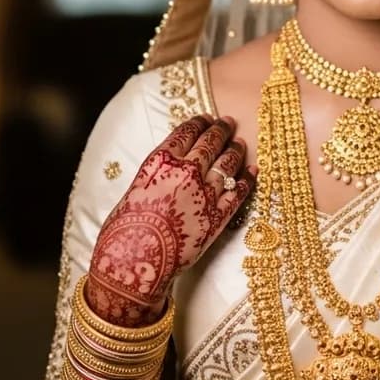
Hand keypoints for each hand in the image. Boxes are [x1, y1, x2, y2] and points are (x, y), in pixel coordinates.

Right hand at [85, 114, 254, 326]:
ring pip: (228, 163)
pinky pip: (239, 192)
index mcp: (162, 160)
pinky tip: (252, 171)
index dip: (199, 122)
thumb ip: (159, 174)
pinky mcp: (218, 217)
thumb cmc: (126, 227)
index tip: (206, 117)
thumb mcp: (136, 188)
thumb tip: (173, 168)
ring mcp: (205, 193)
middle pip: (210, 142)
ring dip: (236, 150)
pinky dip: (247, 179)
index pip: (186, 131)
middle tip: (228, 123)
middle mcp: (186, 171)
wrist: (135, 261)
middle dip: (221, 130)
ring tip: (240, 143)